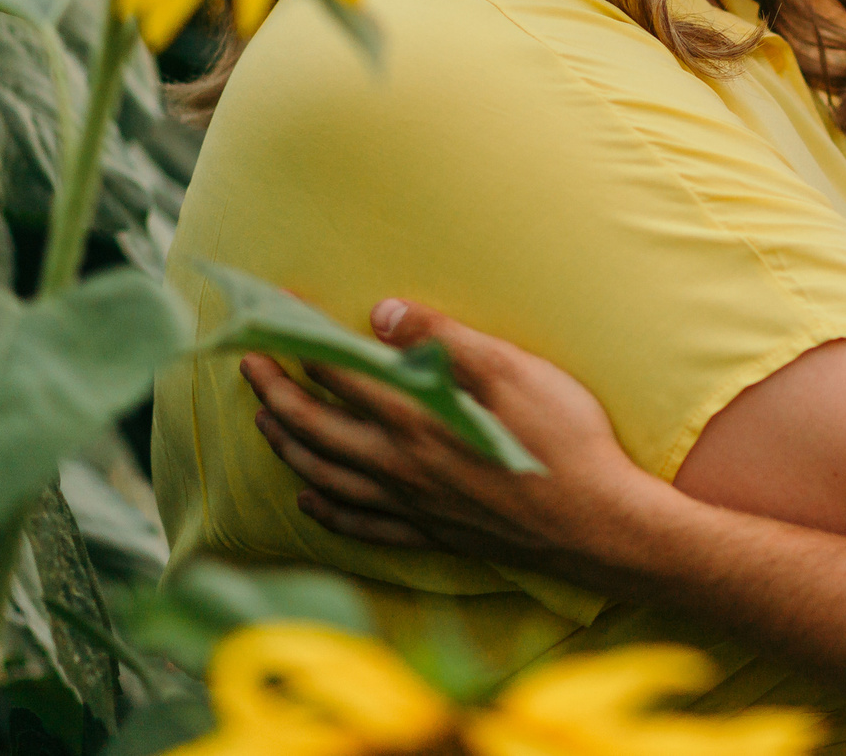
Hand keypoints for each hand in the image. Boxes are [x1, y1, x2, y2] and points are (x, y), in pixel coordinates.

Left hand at [241, 299, 668, 581]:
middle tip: (248, 363)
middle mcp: (401, 466)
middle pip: (315, 427)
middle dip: (274, 392)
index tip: (278, 311)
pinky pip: (360, 526)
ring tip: (265, 423)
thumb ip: (445, 340)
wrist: (598, 524)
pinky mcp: (431, 534)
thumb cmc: (565, 439)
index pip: (339, 372)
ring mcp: (412, 506)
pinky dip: (326, 512)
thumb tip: (380, 312)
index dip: (302, 339)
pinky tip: (310, 501)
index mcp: (417, 419)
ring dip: (288, 446)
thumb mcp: (515, 370)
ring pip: (326, 476)